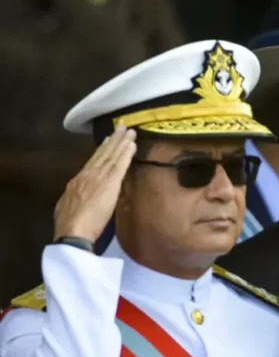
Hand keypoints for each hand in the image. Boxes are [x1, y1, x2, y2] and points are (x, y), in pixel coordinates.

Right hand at [54, 124, 136, 242]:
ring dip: (122, 142)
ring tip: (130, 131)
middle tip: (121, 126)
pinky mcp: (109, 183)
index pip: (92, 162)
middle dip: (113, 140)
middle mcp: (87, 175)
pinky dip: (126, 153)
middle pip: (102, 154)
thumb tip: (80, 197)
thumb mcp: (68, 206)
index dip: (101, 150)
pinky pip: (119, 165)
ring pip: (112, 156)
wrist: (73, 229)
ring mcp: (98, 177)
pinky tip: (132, 145)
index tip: (108, 140)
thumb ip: (77, 198)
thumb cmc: (70, 224)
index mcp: (77, 181)